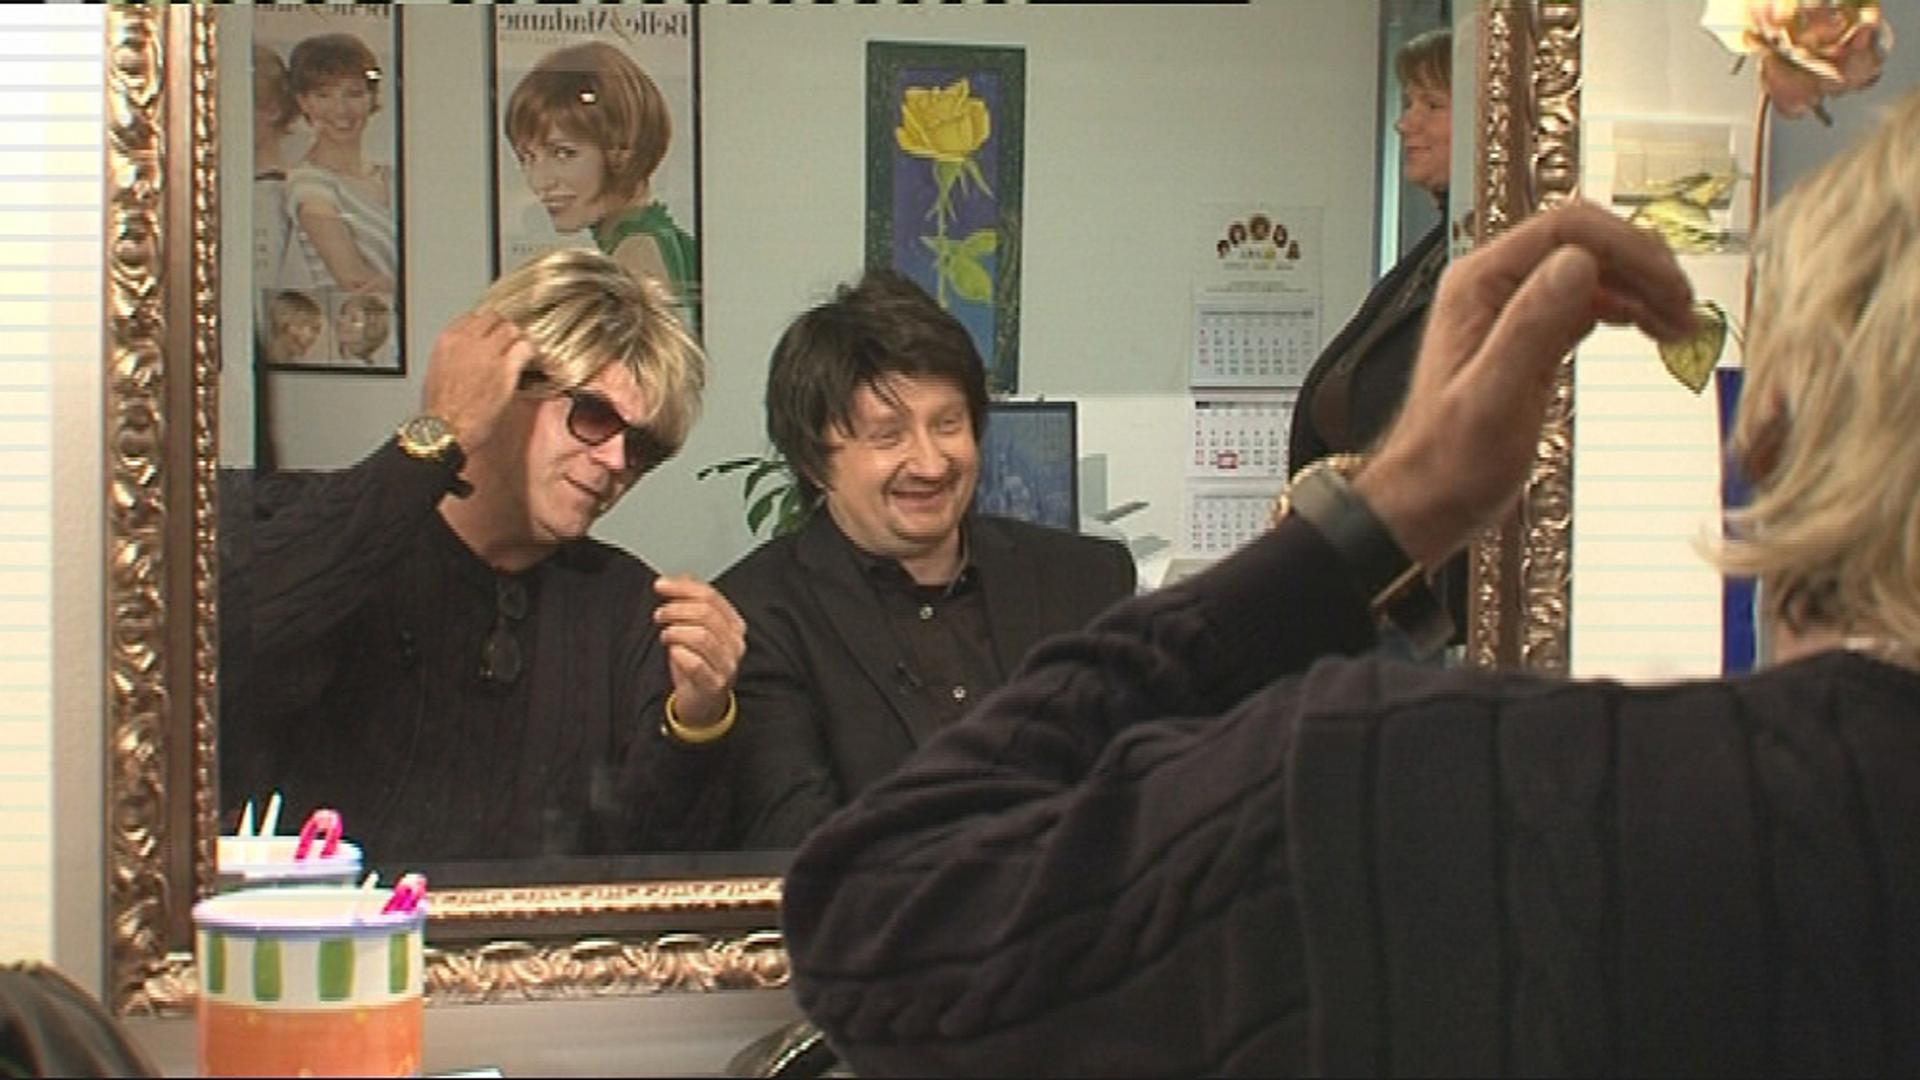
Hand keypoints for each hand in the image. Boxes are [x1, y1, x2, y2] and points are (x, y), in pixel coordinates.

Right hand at [419, 311, 538, 455]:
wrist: (444, 430)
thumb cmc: (439, 409)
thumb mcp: (437, 371)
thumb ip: (454, 355)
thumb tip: (466, 355)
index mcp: (448, 340)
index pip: (474, 317)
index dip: (488, 325)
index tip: (494, 332)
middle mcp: (467, 341)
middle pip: (495, 318)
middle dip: (504, 329)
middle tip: (510, 342)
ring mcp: (488, 353)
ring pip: (512, 329)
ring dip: (518, 340)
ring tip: (521, 352)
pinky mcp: (505, 369)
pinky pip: (525, 348)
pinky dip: (530, 352)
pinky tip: (530, 361)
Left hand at [653, 575, 746, 729]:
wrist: (704, 704)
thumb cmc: (699, 664)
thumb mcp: (696, 629)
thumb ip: (692, 603)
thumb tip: (682, 577)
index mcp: (734, 625)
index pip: (711, 596)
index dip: (683, 588)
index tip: (661, 585)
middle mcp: (735, 644)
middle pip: (705, 613)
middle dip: (676, 609)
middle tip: (660, 615)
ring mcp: (727, 665)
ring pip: (701, 636)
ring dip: (675, 632)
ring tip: (665, 635)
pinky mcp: (714, 684)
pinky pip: (694, 663)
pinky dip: (679, 654)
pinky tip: (673, 652)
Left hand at [1355, 202, 1696, 567]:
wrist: (1426, 502)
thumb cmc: (1450, 462)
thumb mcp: (1495, 397)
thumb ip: (1534, 326)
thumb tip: (1579, 262)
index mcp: (1479, 284)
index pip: (1567, 228)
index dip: (1628, 247)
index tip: (1672, 285)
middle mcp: (1494, 285)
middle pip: (1585, 241)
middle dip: (1643, 265)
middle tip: (1686, 309)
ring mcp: (1511, 308)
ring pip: (1593, 270)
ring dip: (1642, 288)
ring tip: (1681, 326)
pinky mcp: (1529, 335)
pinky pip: (1587, 302)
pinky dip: (1627, 309)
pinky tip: (1651, 331)